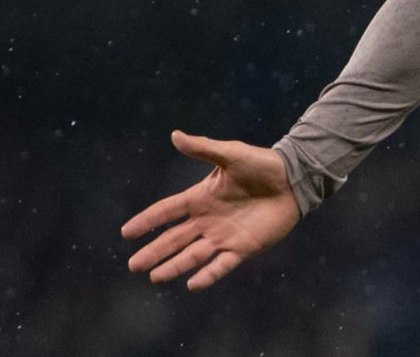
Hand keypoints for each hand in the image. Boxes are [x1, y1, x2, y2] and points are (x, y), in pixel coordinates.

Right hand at [122, 130, 300, 289]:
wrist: (293, 179)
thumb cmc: (262, 164)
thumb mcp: (231, 153)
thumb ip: (203, 148)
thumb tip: (175, 135)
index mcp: (201, 197)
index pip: (167, 211)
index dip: (147, 221)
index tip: (126, 232)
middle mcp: (207, 220)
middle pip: (174, 239)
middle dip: (154, 252)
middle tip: (134, 265)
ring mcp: (224, 236)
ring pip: (193, 255)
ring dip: (174, 266)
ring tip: (155, 276)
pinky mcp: (243, 247)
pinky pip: (222, 265)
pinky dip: (208, 275)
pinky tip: (192, 284)